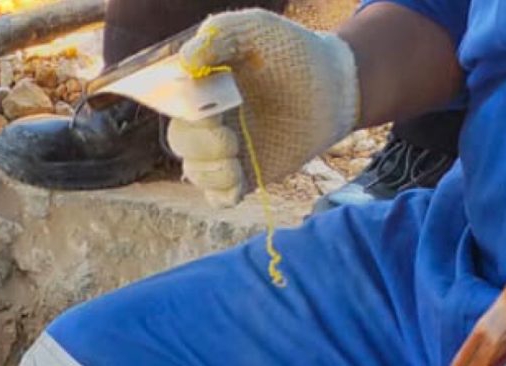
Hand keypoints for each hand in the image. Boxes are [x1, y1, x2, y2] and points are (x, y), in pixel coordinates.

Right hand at [163, 11, 358, 205]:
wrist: (331, 87)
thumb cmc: (290, 52)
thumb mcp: (255, 30)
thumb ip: (220, 34)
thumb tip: (186, 60)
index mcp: (200, 86)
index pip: (173, 102)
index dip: (183, 110)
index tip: (208, 109)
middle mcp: (207, 119)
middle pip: (180, 141)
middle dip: (198, 143)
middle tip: (228, 139)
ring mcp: (226, 149)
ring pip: (195, 171)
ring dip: (209, 170)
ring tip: (235, 160)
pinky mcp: (245, 174)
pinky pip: (218, 196)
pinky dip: (222, 193)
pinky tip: (237, 183)